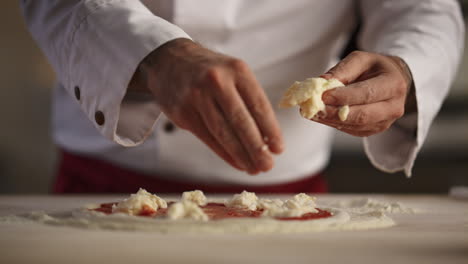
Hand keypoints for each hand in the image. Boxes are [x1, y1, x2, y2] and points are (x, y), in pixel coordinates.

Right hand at [130, 39, 283, 173]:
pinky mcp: (183, 112)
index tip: (279, 149)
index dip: (271, 130)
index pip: (258, 105)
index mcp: (237, 70)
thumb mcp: (233, 73)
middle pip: (240, 121)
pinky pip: (208, 138)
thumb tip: (268, 138)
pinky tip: (236, 162)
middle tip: (268, 165)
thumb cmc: (211, 71)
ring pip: (223, 132)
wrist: (170, 60)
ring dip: (241, 155)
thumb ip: (249, 100)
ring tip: (254, 168)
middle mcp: (217, 81)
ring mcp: (197, 97)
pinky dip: (224, 153)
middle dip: (256, 147)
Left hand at [316, 51, 414, 136]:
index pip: (366, 94)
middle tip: (313, 108)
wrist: (392, 81)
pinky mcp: (372, 130)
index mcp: (393, 84)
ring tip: (312, 112)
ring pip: (354, 125)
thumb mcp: (361, 59)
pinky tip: (321, 115)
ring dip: (330, 120)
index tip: (322, 95)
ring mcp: (384, 122)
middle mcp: (393, 107)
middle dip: (334, 112)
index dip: (343, 96)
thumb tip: (321, 82)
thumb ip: (343, 70)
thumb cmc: (375, 68)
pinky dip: (333, 123)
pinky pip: (351, 130)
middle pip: (362, 115)